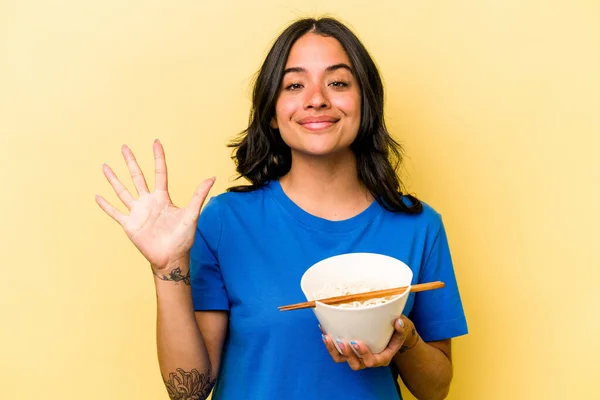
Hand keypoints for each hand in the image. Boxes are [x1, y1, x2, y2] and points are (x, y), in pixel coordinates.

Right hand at [95, 140, 214, 270]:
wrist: (171, 257)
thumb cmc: (183, 237)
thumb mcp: (192, 214)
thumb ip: (199, 195)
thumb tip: (212, 177)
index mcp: (163, 198)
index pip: (159, 173)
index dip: (158, 158)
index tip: (156, 143)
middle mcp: (148, 202)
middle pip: (137, 177)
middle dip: (131, 162)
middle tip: (124, 146)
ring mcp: (138, 212)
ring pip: (123, 191)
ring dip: (114, 179)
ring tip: (105, 166)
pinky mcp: (129, 224)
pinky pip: (115, 213)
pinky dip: (106, 205)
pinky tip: (97, 196)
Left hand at [321, 315, 419, 370]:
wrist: (392, 332)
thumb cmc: (397, 330)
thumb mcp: (404, 327)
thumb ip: (402, 327)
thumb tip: (397, 322)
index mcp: (382, 357)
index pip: (373, 361)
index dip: (364, 354)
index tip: (357, 342)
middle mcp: (368, 359)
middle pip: (355, 364)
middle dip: (347, 354)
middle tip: (341, 341)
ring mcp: (356, 356)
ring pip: (342, 359)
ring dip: (332, 350)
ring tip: (326, 337)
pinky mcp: (348, 350)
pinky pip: (336, 350)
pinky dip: (329, 341)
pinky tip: (323, 329)